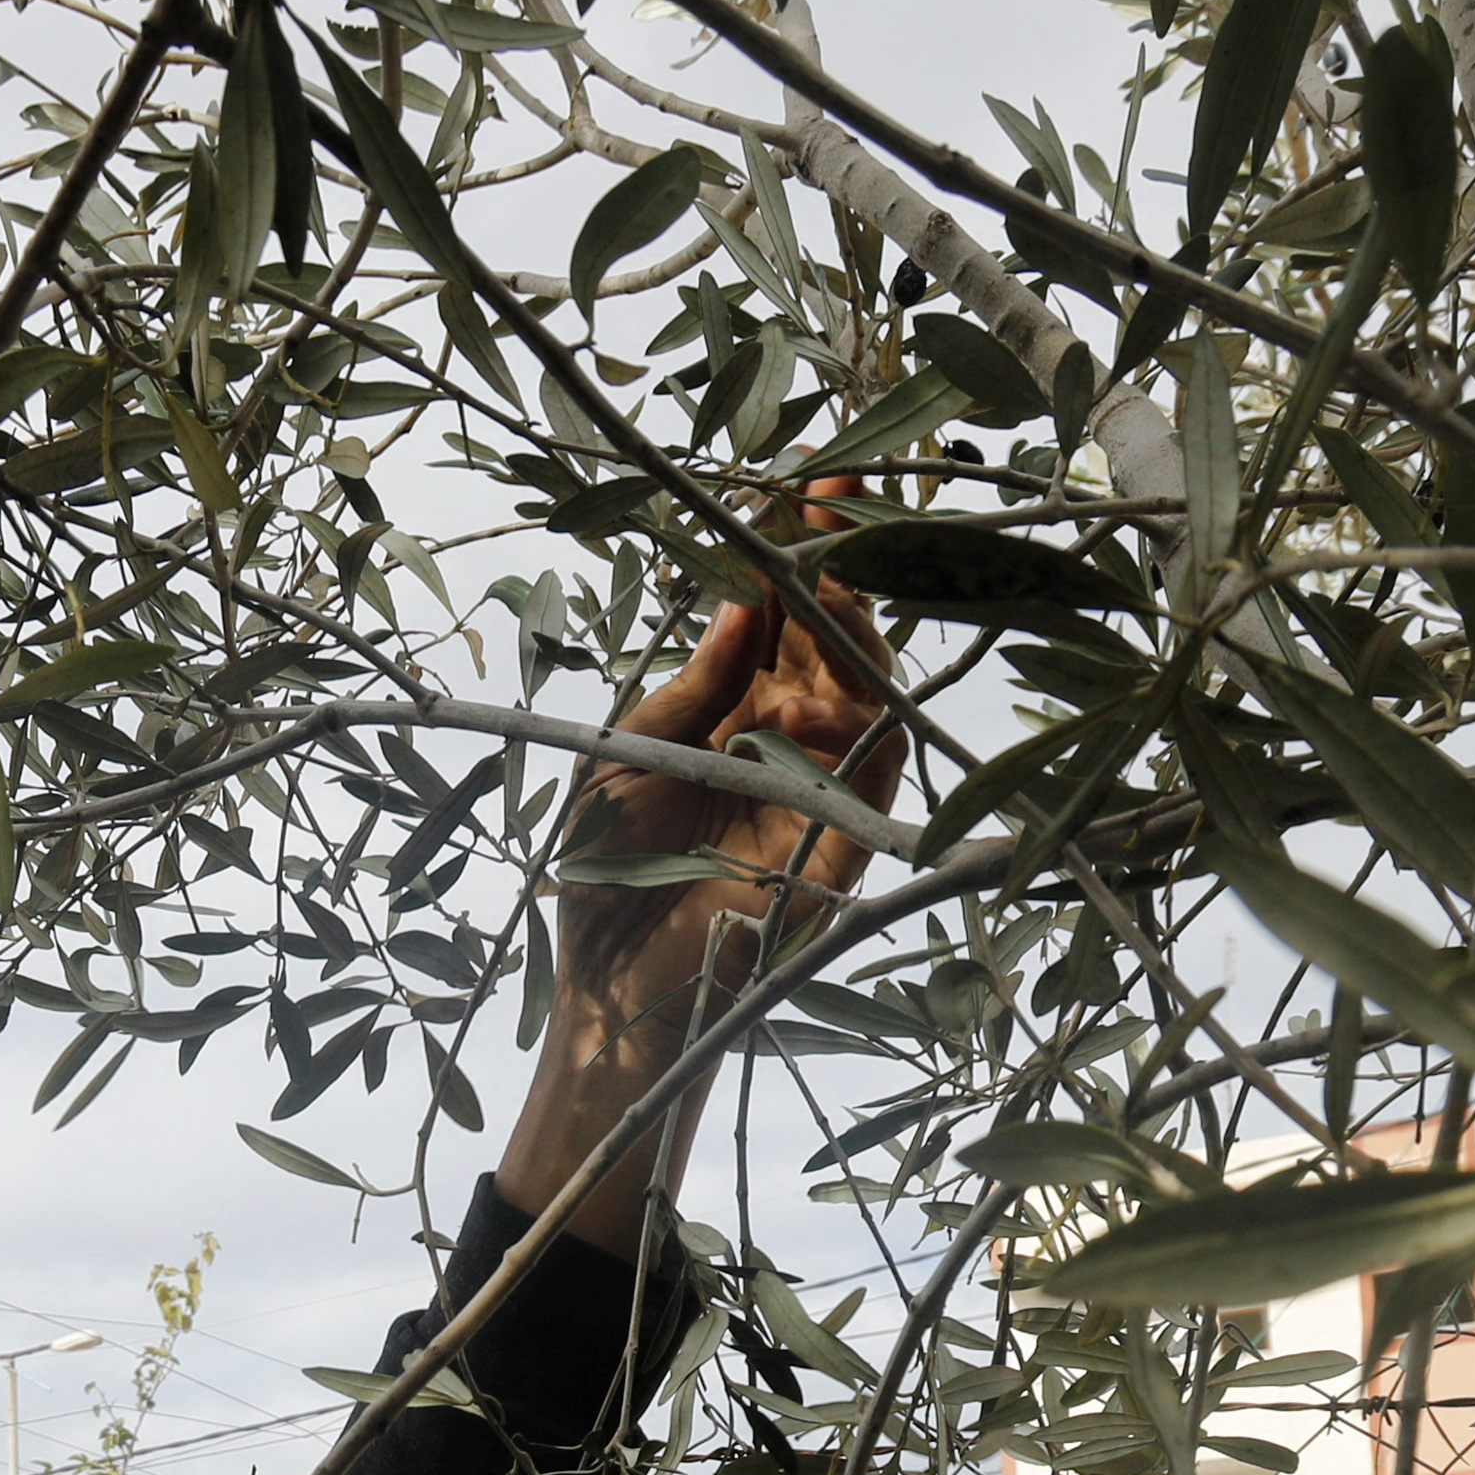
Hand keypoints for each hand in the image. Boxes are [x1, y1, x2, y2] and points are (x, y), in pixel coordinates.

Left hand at [503, 553, 906, 1231]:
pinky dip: (857, 734)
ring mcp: (819, 790)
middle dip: (841, 567)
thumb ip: (687, 691)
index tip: (813, 484)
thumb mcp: (623, 758)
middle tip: (838, 505)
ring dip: (854, 638)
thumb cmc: (598, 877)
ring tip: (828, 589)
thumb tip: (739, 609)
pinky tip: (817, 704)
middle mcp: (783, 740)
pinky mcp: (842, 848)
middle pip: (835, 640)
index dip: (797, 553)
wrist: (604, 990)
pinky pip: (876, 777)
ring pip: (868, 696)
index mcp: (730, 711)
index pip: (779, 617)